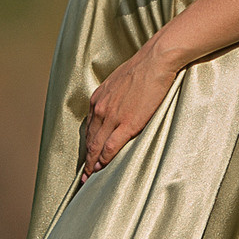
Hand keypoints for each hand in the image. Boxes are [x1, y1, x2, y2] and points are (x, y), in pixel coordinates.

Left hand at [78, 44, 183, 181]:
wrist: (154, 62)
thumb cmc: (142, 69)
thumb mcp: (119, 81)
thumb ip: (113, 96)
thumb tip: (116, 104)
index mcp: (98, 99)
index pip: (90, 127)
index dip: (87, 144)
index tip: (86, 156)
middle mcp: (100, 109)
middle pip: (90, 139)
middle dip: (86, 158)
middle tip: (84, 174)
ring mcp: (112, 117)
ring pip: (97, 145)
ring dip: (92, 163)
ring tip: (90, 176)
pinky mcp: (126, 124)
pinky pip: (111, 147)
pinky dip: (104, 159)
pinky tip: (101, 168)